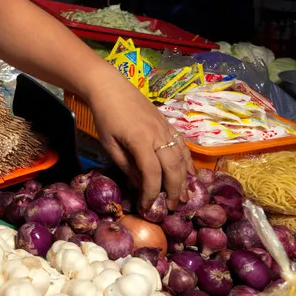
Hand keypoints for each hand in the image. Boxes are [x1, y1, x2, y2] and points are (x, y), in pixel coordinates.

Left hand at [87, 78, 193, 209]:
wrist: (111, 87)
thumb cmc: (105, 116)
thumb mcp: (109, 144)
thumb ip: (126, 165)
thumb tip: (140, 185)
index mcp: (140, 141)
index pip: (152, 174)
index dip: (152, 193)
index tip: (148, 207)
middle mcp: (157, 135)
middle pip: (173, 168)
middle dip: (175, 190)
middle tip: (173, 207)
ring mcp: (165, 129)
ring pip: (182, 157)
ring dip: (185, 179)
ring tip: (186, 196)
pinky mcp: (168, 124)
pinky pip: (183, 146)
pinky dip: (188, 162)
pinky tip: (191, 174)